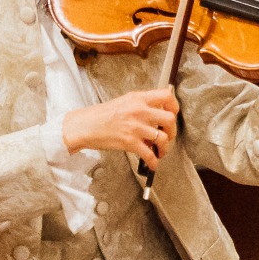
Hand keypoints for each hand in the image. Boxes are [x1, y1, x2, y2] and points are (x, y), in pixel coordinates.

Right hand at [64, 88, 179, 164]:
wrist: (84, 126)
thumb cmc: (101, 115)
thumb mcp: (124, 101)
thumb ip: (141, 104)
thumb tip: (158, 112)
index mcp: (138, 99)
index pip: (166, 96)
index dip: (174, 106)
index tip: (173, 113)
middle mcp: (139, 111)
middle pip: (169, 119)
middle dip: (173, 130)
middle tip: (169, 135)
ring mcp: (135, 127)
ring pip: (163, 138)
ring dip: (165, 147)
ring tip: (161, 151)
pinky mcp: (129, 142)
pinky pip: (149, 154)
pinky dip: (154, 161)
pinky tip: (153, 163)